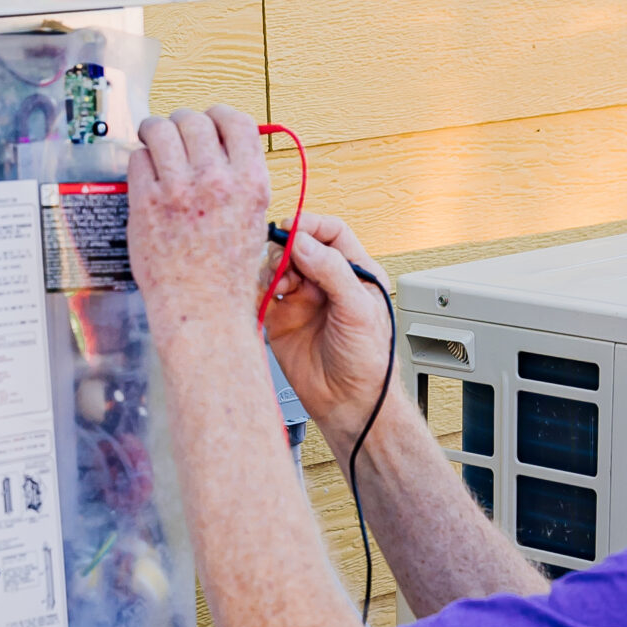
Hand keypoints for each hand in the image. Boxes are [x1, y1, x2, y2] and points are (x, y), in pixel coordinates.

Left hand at [126, 105, 270, 340]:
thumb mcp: (253, 221)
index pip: (236, 121)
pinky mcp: (147, 204)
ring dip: (155, 130)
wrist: (204, 313)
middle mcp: (217, 182)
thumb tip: (221, 146)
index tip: (209, 121)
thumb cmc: (227, 276)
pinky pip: (139, 158)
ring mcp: (180, 191)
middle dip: (182, 122)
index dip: (218, 115)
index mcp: (251, 184)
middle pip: (194, 120)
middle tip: (175, 134)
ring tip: (154, 141)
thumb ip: (241, 181)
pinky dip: (141, 160)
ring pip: (161, 129)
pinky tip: (146, 174)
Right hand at [263, 214, 400, 463]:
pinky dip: (258, 289)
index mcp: (354, 271)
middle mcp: (325, 281)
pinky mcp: (280, 318)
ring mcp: (301, 298)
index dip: (311, 224)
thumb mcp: (358, 309)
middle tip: (283, 263)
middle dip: (286, 248)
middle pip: (298, 245)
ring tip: (278, 285)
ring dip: (272, 268)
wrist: (348, 401)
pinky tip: (265, 297)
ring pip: (276, 266)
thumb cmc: (368, 360)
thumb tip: (302, 241)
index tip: (293, 226)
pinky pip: (262, 293)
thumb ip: (332, 271)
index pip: (330, 232)